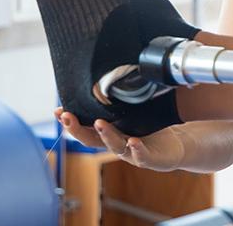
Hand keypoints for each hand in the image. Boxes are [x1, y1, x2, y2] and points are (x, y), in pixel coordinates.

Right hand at [55, 107, 186, 171]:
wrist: (174, 146)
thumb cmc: (150, 128)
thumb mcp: (133, 112)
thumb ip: (121, 101)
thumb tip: (108, 73)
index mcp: (109, 133)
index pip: (85, 128)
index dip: (70, 121)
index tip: (58, 110)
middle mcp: (116, 143)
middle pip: (91, 140)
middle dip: (77, 129)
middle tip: (67, 116)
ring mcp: (130, 152)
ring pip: (114, 146)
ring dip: (106, 135)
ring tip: (99, 123)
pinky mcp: (148, 158)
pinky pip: (141, 155)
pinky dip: (136, 149)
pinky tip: (133, 142)